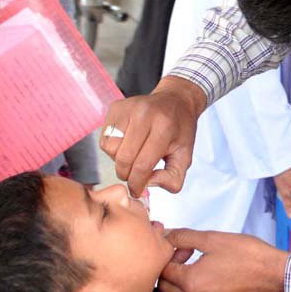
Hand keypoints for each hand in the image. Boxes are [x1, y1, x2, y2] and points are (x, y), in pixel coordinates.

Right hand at [99, 75, 206, 194]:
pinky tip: (127, 143)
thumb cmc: (180, 131)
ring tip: (133, 155)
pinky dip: (113, 148)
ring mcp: (127, 108)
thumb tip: (147, 184)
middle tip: (134, 176)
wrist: (176, 101)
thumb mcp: (185, 156)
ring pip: (111, 148)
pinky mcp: (116, 107)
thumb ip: (172, 178)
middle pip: (123, 158)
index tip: (137, 190)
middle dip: (126, 175)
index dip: (137, 184)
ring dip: (119, 160)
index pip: (142, 165)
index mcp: (164, 127)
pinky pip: (105, 138)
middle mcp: (144, 114)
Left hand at [158, 229, 288, 291]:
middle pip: (167, 286)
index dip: (170, 254)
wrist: (274, 274)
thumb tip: (166, 235)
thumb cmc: (246, 254)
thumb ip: (183, 237)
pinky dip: (196, 287)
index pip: (163, 271)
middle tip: (189, 253)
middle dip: (172, 268)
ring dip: (183, 278)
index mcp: (191, 283)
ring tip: (202, 261)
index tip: (185, 245)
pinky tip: (212, 272)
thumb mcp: (211, 239)